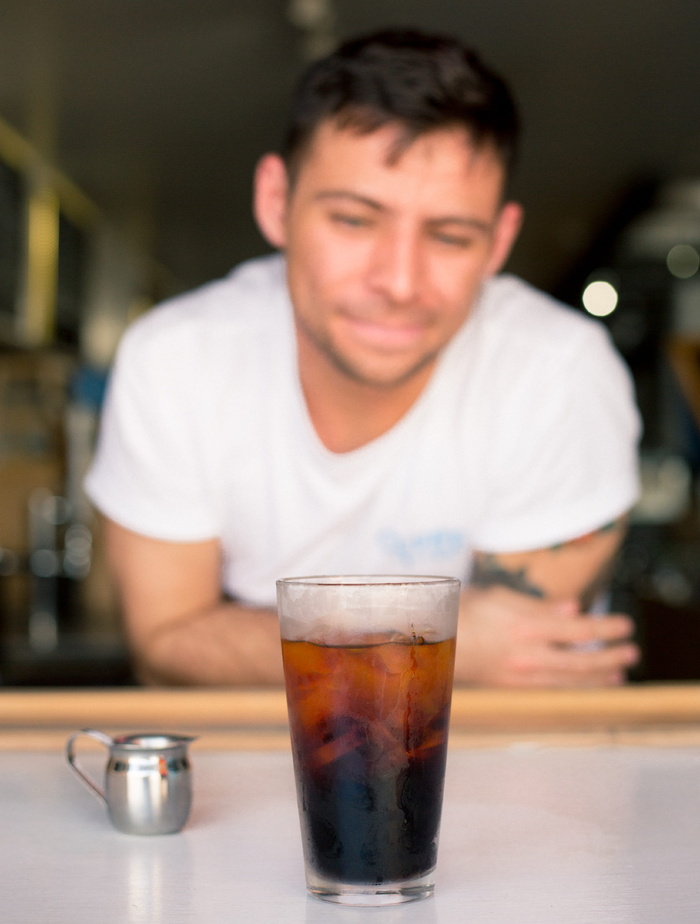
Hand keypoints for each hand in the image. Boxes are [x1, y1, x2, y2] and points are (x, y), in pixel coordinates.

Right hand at [454, 586, 638, 687]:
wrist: (431, 643)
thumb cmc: (464, 611)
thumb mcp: (500, 597)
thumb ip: (539, 605)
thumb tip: (574, 609)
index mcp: (525, 627)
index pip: (577, 630)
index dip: (605, 628)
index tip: (625, 625)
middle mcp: (527, 655)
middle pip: (580, 661)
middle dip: (610, 657)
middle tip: (632, 652)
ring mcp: (520, 675)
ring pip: (569, 680)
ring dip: (598, 677)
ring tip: (619, 674)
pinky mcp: (513, 686)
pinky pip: (552, 689)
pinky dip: (575, 687)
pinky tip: (587, 684)